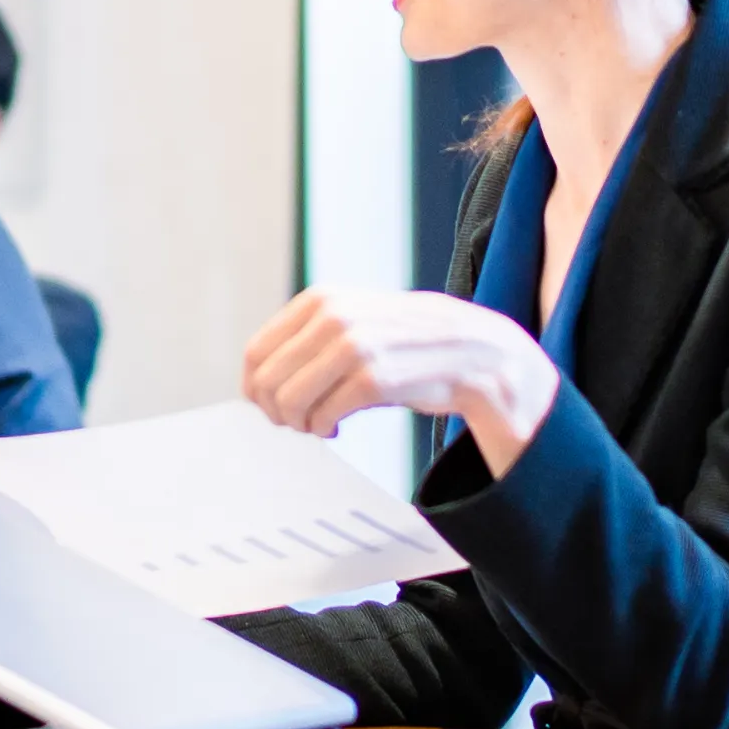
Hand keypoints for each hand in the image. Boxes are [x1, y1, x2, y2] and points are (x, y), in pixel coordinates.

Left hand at [241, 287, 559, 471]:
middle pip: (269, 383)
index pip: (257, 353)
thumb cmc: (406, 343)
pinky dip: (324, 429)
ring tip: (319, 424)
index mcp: (321, 299)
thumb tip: (255, 382)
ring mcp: (355, 345)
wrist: (473, 352)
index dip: (256, 390)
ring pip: (291, 402)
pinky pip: (324, 416)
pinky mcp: (375, 378)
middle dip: (277, 411)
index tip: (272, 406)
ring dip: (300, 423)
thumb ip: (307, 337)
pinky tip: (337, 427)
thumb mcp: (352, 320)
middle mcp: (334, 317)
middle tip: (298, 421)